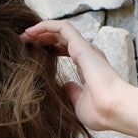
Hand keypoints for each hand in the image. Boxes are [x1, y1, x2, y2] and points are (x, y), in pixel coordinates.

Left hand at [21, 19, 132, 133]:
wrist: (114, 110)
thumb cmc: (101, 112)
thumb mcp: (79, 104)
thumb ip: (72, 93)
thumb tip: (65, 86)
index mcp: (87, 67)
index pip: (65, 50)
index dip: (48, 49)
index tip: (31, 54)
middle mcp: (86, 55)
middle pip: (61, 38)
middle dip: (42, 38)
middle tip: (23, 43)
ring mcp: (85, 49)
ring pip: (60, 30)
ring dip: (41, 30)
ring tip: (24, 35)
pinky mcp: (82, 46)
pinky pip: (62, 27)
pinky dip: (46, 26)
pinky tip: (31, 31)